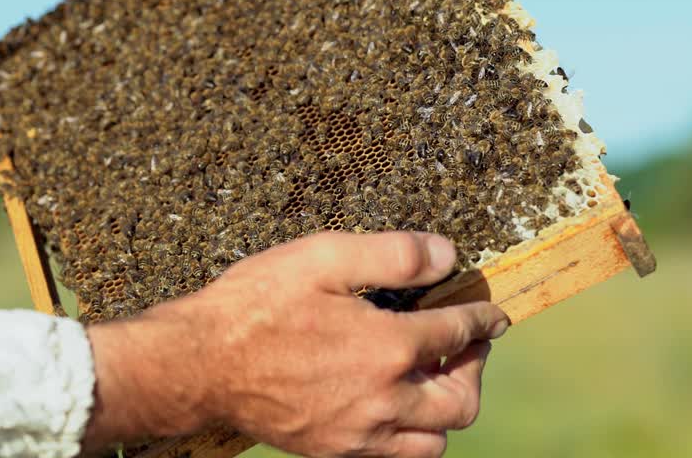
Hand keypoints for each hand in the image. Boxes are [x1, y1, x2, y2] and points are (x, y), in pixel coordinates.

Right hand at [81, 232, 508, 457]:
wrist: (198, 364)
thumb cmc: (256, 304)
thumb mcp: (324, 256)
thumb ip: (393, 255)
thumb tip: (446, 254)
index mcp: (385, 347)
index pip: (458, 334)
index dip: (482, 320)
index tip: (493, 313)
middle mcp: (382, 399)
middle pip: (461, 400)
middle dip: (475, 369)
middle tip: (467, 345)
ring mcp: (359, 433)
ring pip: (434, 439)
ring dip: (447, 408)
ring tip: (433, 377)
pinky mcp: (334, 450)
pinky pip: (397, 456)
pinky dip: (412, 434)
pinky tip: (396, 403)